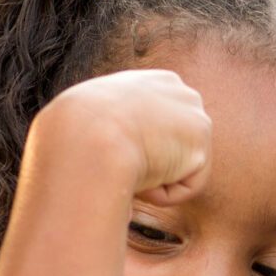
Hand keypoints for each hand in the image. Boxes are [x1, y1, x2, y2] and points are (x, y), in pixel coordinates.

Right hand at [31, 68, 211, 201]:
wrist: (86, 136)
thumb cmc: (73, 131)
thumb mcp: (92, 116)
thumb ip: (114, 126)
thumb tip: (107, 154)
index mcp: (157, 81)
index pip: (160, 124)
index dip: (137, 146)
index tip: (116, 150)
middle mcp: (182, 92)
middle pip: (173, 147)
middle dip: (151, 162)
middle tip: (121, 163)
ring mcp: (196, 117)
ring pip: (175, 169)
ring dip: (151, 177)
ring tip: (126, 165)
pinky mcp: (201, 148)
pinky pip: (182, 188)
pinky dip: (161, 194)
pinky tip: (142, 178)